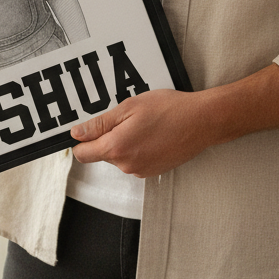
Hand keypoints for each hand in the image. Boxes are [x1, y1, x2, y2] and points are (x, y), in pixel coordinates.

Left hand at [69, 65, 278, 178]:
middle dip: (106, 137)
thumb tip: (77, 133)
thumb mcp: (130, 107)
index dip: (81, 140)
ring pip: (119, 156)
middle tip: (124, 116)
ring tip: (142, 122)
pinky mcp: (153, 171)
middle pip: (101, 154)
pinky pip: (134, 160)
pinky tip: (151, 132)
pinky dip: (137, 147)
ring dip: (123, 141)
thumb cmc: (169, 109)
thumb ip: (101, 123)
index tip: (85, 128)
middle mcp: (126, 165)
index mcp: (117, 148)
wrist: (201, 122)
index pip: (83, 154)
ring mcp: (140, 170)